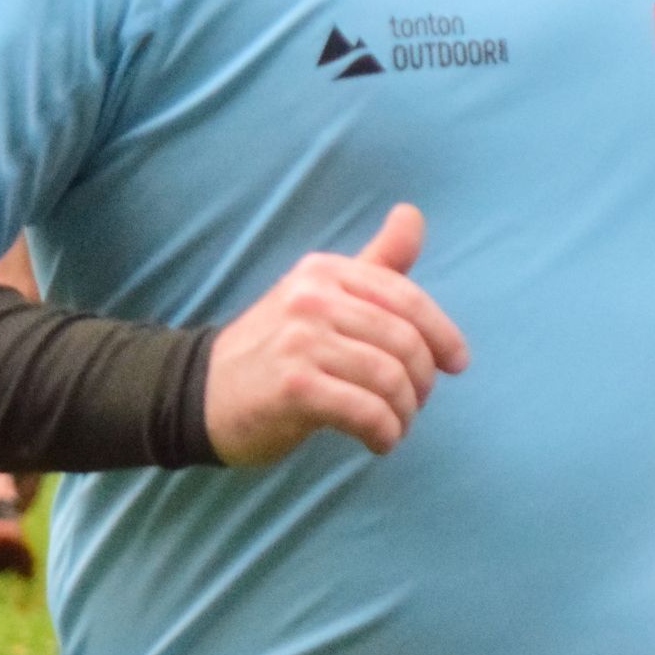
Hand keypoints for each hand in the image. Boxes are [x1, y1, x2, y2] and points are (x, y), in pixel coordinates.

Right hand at [205, 205, 469, 464]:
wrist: (198, 394)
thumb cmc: (277, 347)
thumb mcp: (324, 294)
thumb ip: (375, 262)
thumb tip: (411, 213)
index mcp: (325, 271)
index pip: (406, 299)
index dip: (442, 333)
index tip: (456, 364)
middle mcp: (312, 298)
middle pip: (403, 341)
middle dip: (422, 380)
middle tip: (416, 402)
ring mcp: (299, 341)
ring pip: (389, 377)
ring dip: (404, 411)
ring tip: (397, 425)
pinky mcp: (292, 387)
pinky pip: (365, 410)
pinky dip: (384, 431)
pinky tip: (380, 441)